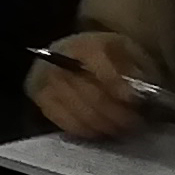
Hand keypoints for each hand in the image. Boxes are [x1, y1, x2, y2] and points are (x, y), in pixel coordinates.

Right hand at [31, 33, 151, 140]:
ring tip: (121, 128)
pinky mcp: (40, 99)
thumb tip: (135, 92)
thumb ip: (135, 67)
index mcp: (83, 43)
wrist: (74, 58)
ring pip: (80, 111)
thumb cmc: (107, 56)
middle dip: (116, 112)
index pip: (96, 62)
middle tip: (135, 122)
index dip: (116, 83)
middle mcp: (58, 59)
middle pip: (90, 93)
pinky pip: (65, 122)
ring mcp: (45, 80)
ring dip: (105, 124)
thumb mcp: (126, 52)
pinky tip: (101, 130)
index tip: (135, 100)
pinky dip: (87, 130)